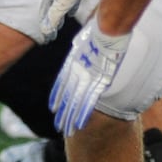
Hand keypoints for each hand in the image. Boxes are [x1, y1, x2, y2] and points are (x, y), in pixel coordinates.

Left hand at [49, 21, 128, 136]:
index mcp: (72, 63)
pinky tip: (78, 125)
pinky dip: (83, 114)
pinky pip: (89, 102)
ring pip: (75, 104)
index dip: (57, 98)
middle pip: (67, 98)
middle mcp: (76, 74)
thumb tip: (78, 45)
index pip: (62, 85)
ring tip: (66, 131)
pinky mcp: (99, 83)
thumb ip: (80, 46)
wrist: (107, 30)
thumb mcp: (83, 38)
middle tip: (59, 127)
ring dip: (71, 119)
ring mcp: (87, 79)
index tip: (54, 109)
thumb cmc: (98, 30)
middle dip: (63, 114)